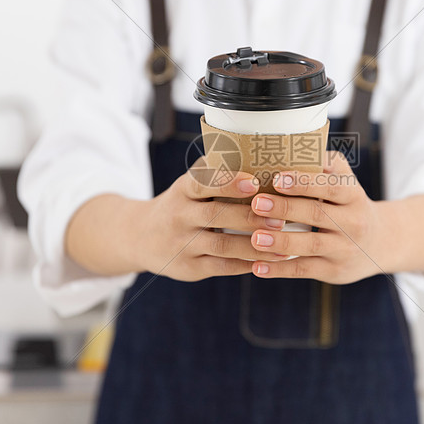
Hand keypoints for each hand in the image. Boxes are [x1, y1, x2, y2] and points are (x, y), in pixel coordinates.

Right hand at [137, 160, 288, 281]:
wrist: (141, 237)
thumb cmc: (181, 205)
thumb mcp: (189, 185)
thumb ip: (216, 173)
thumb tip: (258, 155)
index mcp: (183, 191)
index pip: (202, 183)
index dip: (228, 182)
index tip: (254, 182)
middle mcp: (180, 216)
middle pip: (216, 216)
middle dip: (250, 217)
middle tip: (281, 218)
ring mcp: (183, 244)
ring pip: (222, 246)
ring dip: (254, 246)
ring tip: (283, 243)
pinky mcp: (189, 267)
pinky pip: (221, 267)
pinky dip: (246, 264)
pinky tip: (268, 261)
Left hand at [246, 152, 385, 283]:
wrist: (381, 242)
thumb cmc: (348, 203)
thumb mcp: (345, 180)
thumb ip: (324, 165)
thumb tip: (288, 147)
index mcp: (353, 194)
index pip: (330, 186)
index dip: (304, 182)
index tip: (277, 179)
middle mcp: (352, 222)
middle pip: (317, 214)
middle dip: (285, 209)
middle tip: (257, 204)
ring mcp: (344, 249)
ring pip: (310, 246)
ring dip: (281, 242)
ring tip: (255, 238)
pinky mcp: (334, 271)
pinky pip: (304, 270)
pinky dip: (280, 270)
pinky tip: (257, 267)